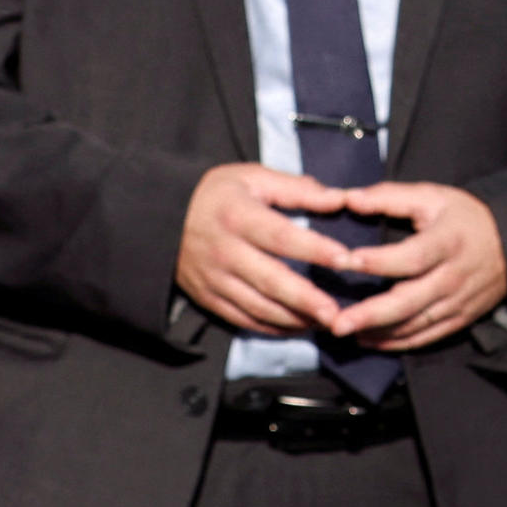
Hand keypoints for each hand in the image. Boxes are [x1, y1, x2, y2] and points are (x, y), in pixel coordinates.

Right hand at [175, 162, 355, 338]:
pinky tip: (298, 328)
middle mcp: (225, 251)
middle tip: (337, 314)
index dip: (315, 249)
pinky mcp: (208, 298)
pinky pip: (243, 320)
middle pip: (271, 281)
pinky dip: (272, 328)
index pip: (282, 237)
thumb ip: (297, 189)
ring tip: (327, 323)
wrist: (160, 216)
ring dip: (295, 320)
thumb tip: (340, 198)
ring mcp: (215, 279)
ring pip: (259, 307)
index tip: (346, 260)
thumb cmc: (217, 194)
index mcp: (238, 216)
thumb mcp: (252, 177)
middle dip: (306, 300)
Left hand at [323, 180, 506, 350]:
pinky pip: (426, 337)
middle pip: (409, 301)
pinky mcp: (460, 319)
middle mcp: (453, 276)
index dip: (377, 261)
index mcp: (448, 242)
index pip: (410, 257)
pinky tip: (371, 341)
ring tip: (345, 331)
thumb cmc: (466, 218)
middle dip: (371, 314)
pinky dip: (398, 343)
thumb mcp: (433, 197)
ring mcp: (457, 302)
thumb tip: (349, 198)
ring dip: (378, 332)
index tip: (343, 261)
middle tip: (338, 323)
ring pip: (414, 324)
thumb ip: (390, 197)